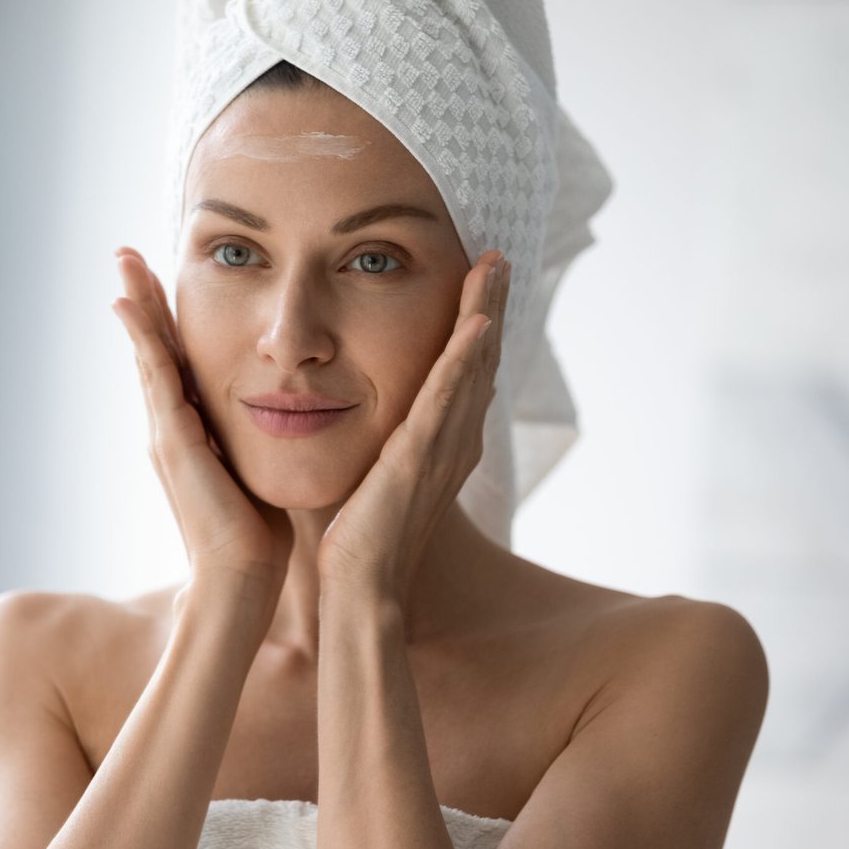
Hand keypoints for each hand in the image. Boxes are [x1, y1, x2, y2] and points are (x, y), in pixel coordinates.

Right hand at [111, 246, 291, 614]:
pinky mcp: (171, 440)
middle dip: (143, 298)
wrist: (242, 577)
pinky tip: (129, 304)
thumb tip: (285, 412)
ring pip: (148, 353)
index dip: (167, 319)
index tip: (162, 275)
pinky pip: (155, 376)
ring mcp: (166, 430)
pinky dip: (140, 338)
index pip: (178, 359)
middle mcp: (172, 424)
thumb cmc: (258, 531)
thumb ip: (256, 437)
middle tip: (127, 251)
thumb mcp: (258, 465)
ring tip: (124, 260)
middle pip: (154, 347)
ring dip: (136, 304)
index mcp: (193, 428)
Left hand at [316, 249, 509, 604]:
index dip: (474, 329)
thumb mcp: (372, 476)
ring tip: (493, 267)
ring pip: (471, 369)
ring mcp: (441, 450)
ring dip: (485, 315)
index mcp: (440, 446)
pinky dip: (465, 359)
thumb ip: (377, 444)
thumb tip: (350, 409)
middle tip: (498, 259)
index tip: (477, 283)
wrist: (358, 588)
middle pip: (479, 363)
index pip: (462, 375)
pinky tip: (476, 324)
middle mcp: (452, 443)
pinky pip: (446, 398)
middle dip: (489, 308)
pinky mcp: (420, 458)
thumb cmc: (356, 541)